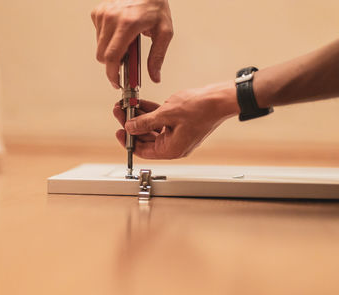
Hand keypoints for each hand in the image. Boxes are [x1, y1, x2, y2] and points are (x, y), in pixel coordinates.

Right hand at [91, 0, 173, 88]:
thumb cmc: (155, 5)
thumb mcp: (164, 32)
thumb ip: (157, 57)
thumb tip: (155, 76)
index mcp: (127, 24)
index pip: (112, 57)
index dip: (112, 74)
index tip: (116, 82)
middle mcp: (111, 18)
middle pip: (102, 56)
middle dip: (113, 64)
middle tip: (127, 63)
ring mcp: (102, 14)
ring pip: (99, 47)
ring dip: (111, 51)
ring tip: (127, 43)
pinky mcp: (98, 13)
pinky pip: (98, 36)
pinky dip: (107, 39)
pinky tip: (120, 33)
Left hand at [113, 82, 239, 158]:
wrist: (219, 99)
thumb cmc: (200, 109)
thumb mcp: (166, 114)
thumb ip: (145, 122)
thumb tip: (130, 127)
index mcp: (171, 149)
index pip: (142, 150)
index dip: (128, 141)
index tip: (119, 131)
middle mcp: (174, 145)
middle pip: (146, 138)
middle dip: (132, 124)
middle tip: (120, 111)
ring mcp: (177, 134)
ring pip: (152, 127)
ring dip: (139, 116)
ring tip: (127, 104)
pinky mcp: (180, 124)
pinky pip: (160, 120)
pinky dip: (150, 112)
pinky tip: (140, 102)